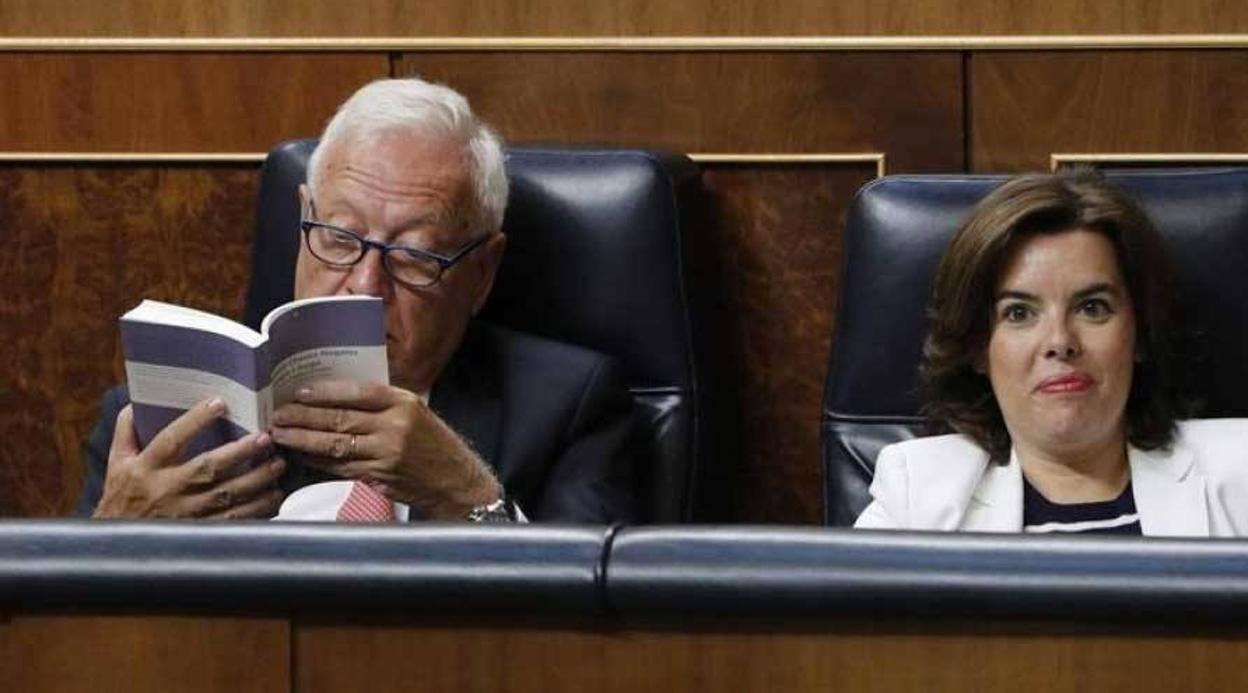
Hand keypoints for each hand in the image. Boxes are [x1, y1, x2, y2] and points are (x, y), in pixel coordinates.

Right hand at [93, 400, 286, 518]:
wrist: (118, 546)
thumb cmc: (123, 497)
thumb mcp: (118, 462)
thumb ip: (128, 430)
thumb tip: (140, 402)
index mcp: (145, 468)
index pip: (170, 439)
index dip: (194, 421)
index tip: (219, 403)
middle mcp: (166, 490)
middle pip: (207, 468)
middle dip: (239, 452)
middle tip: (265, 438)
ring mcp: (184, 514)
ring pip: (226, 496)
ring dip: (256, 480)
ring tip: (277, 464)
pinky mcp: (199, 534)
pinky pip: (233, 521)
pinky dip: (257, 509)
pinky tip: (273, 496)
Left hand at [269, 380, 501, 518]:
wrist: (458, 482)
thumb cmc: (436, 444)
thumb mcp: (417, 412)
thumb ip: (383, 405)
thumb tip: (338, 398)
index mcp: (404, 403)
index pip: (357, 392)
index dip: (325, 392)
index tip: (299, 392)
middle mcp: (394, 426)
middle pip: (340, 419)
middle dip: (304, 417)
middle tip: (278, 415)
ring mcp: (386, 454)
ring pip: (334, 445)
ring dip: (303, 440)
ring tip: (280, 435)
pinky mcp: (379, 476)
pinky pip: (340, 466)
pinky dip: (317, 461)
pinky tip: (301, 456)